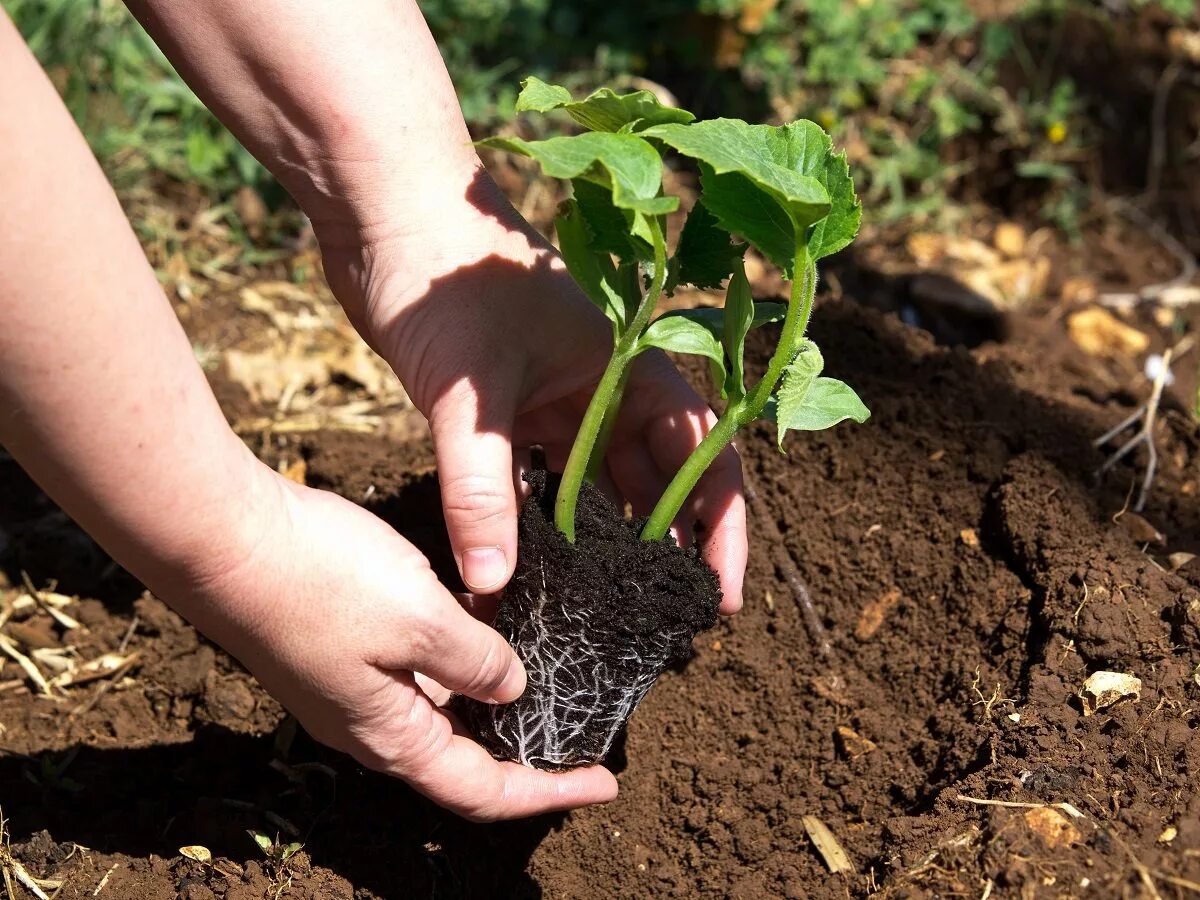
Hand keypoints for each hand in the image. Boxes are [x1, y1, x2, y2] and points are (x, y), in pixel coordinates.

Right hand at [175, 471, 617, 820]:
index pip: (484, 790)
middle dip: (526, 750)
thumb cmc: (321, 581)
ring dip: (495, 696)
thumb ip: (477, 662)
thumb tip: (511, 689)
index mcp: (394, 737)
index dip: (548, 793)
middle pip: (464, 758)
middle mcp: (372, 726)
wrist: (222, 537)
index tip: (604, 784)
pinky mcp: (342, 648)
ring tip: (549, 671)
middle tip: (582, 730)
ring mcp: (352, 688)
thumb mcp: (422, 622)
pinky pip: (417, 670)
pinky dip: (460, 655)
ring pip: (443, 709)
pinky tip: (488, 619)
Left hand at [317, 169, 747, 609]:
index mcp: (630, 366)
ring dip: (598, 544)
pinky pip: (535, 479)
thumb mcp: (471, 390)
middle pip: (653, 479)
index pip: (701, 454)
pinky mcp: (506, 409)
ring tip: (602, 611)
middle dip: (662, 549)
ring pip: (593, 486)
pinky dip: (535, 524)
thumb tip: (494, 584)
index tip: (720, 593)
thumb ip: (482, 487)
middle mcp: (604, 387)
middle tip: (662, 621)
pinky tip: (530, 571)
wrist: (381, 210)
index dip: (720, 526)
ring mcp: (555, 398)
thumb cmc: (445, 277)